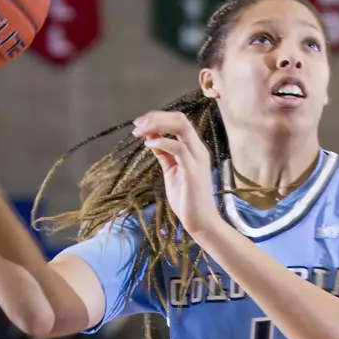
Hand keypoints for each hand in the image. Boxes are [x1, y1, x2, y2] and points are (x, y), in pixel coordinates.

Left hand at [131, 110, 220, 234]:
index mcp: (194, 148)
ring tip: (140, 132)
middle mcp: (198, 149)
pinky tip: (149, 145)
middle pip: (180, 118)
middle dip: (156, 117)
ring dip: (157, 125)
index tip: (139, 124)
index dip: (158, 118)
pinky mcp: (193, 170)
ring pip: (181, 127)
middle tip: (137, 125)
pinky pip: (179, 148)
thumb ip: (164, 154)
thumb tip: (151, 139)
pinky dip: (162, 142)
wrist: (201, 221)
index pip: (178, 121)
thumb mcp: (171, 171)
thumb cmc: (187, 199)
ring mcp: (197, 158)